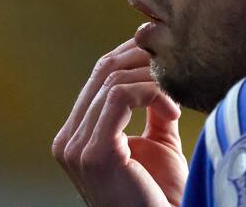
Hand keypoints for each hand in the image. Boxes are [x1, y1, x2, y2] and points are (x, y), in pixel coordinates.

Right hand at [52, 38, 187, 205]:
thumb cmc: (163, 195)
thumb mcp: (156, 142)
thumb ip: (152, 108)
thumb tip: (159, 70)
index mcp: (76, 136)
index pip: (99, 76)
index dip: (132, 55)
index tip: (165, 53)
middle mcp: (68, 141)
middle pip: (103, 71)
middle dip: (143, 59)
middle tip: (175, 63)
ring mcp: (76, 148)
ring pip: (113, 80)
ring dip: (153, 80)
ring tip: (177, 99)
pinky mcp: (95, 153)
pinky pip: (119, 97)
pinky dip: (149, 93)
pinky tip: (172, 111)